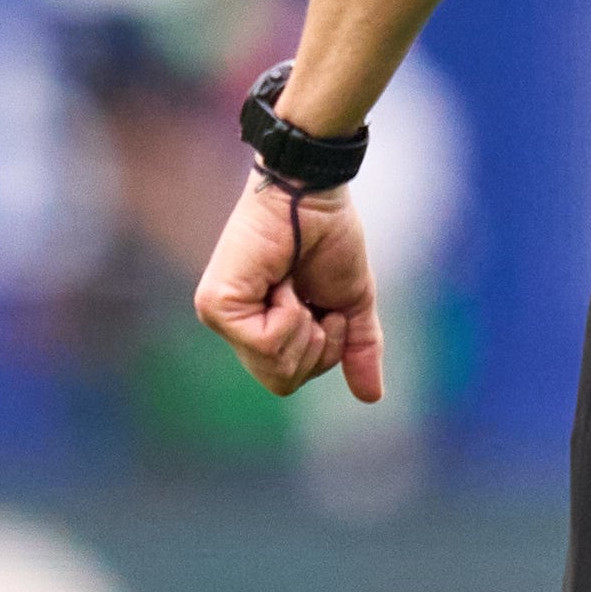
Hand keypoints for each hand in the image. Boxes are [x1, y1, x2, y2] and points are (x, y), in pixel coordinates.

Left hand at [193, 174, 384, 402]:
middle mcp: (236, 327)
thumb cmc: (329, 236)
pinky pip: (265, 343)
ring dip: (303, 326)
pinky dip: (289, 315)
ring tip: (293, 284)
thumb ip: (357, 348)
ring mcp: (222, 318)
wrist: (314, 193)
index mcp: (261, 328)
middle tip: (312, 298)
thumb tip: (373, 398)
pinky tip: (282, 282)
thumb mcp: (351, 302)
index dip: (324, 351)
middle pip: (282, 380)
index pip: (289, 377)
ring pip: (274, 367)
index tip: (326, 305)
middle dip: (316, 345)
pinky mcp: (217, 306)